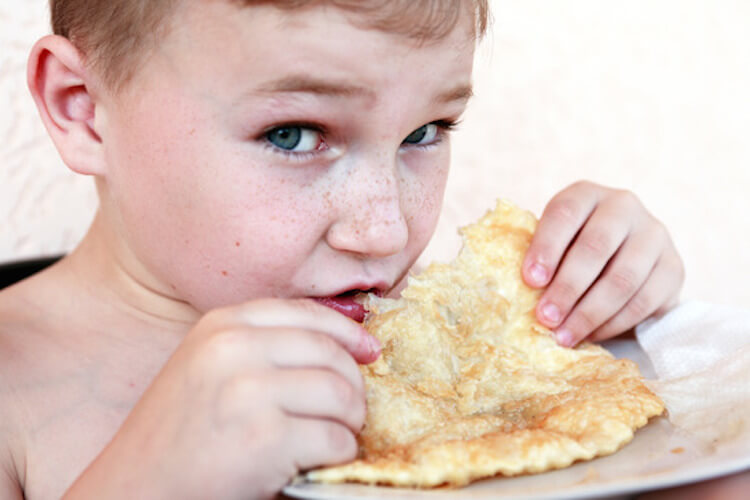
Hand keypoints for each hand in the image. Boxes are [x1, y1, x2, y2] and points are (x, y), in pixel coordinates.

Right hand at [64, 299, 379, 499]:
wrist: (134, 490)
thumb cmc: (178, 434)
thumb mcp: (209, 367)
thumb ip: (264, 346)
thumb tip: (351, 338)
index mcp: (221, 325)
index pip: (306, 313)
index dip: (347, 332)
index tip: (369, 350)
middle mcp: (232, 348)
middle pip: (331, 352)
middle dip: (354, 384)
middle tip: (350, 410)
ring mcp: (247, 392)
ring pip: (340, 393)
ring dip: (349, 421)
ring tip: (333, 436)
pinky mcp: (264, 438)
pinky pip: (334, 438)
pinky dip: (338, 453)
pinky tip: (315, 462)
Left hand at [522, 181, 683, 346]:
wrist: (626, 257)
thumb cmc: (572, 250)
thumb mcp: (555, 243)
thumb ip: (540, 259)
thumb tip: (513, 292)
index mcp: (585, 194)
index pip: (565, 214)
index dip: (546, 247)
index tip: (530, 281)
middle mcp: (623, 206)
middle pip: (595, 247)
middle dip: (567, 288)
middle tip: (545, 318)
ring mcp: (653, 234)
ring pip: (622, 278)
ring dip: (589, 313)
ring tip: (564, 336)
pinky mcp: (673, 267)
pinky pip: (644, 300)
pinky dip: (614, 323)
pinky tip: (591, 335)